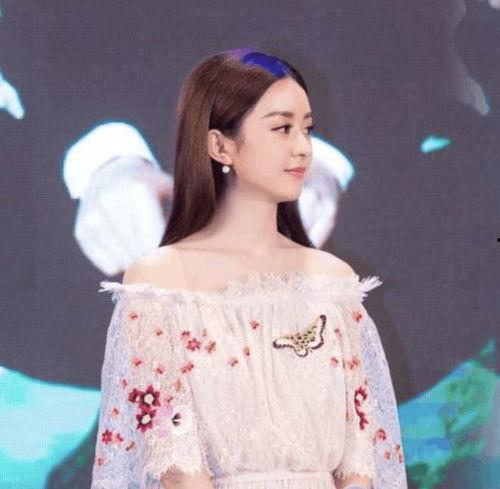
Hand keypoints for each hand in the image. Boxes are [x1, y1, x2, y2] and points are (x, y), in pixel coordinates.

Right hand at [74, 156, 172, 274]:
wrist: (109, 171)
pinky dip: (121, 264)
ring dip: (138, 264)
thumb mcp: (169, 188)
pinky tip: (128, 250)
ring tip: (147, 252)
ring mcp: (93, 218)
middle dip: (155, 261)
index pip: (154, 239)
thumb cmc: (149, 185)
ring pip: (123, 262)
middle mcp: (111, 202)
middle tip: (167, 263)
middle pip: (139, 253)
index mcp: (137, 190)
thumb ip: (183, 214)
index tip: (178, 260)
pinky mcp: (82, 232)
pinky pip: (108, 265)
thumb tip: (193, 249)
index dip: (168, 254)